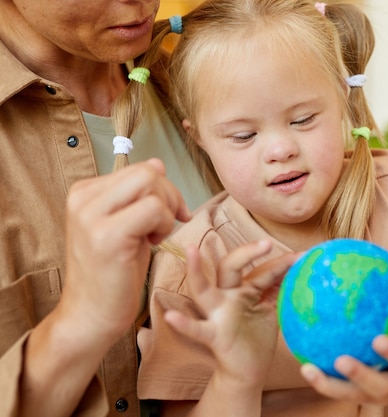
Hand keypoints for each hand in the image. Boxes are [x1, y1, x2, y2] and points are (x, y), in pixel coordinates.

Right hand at [61, 159, 190, 339]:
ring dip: (167, 211)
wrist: (91, 315)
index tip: (166, 216)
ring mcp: (92, 216)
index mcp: (84, 192)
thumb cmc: (113, 272)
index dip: (164, 190)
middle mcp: (82, 199)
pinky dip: (165, 225)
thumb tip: (157, 163)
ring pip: (151, 184)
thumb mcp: (127, 224)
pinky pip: (154, 209)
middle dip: (170, 197)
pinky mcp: (107, 236)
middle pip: (147, 172)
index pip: (139, 169)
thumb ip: (138, 195)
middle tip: (167, 225)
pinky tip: (152, 244)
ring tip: (154, 236)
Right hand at [164, 240, 297, 387]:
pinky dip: (184, 324)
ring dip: (196, 271)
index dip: (282, 263)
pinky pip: (197, 329)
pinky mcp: (214, 335)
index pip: (262, 270)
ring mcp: (218, 314)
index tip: (303, 256)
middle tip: (267, 243)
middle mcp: (228, 296)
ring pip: (204, 289)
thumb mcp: (272, 310)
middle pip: (231, 267)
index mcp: (244, 289)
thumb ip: (280, 291)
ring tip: (191, 251)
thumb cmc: (258, 337)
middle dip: (247, 253)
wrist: (249, 371)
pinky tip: (171, 317)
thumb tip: (300, 270)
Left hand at [300, 281, 387, 404]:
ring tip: (308, 370)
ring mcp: (376, 396)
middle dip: (360, 376)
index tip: (378, 340)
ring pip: (351, 395)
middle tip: (340, 361)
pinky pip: (337, 391)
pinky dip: (321, 380)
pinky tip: (304, 365)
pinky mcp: (358, 397)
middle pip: (379, 388)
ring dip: (329, 386)